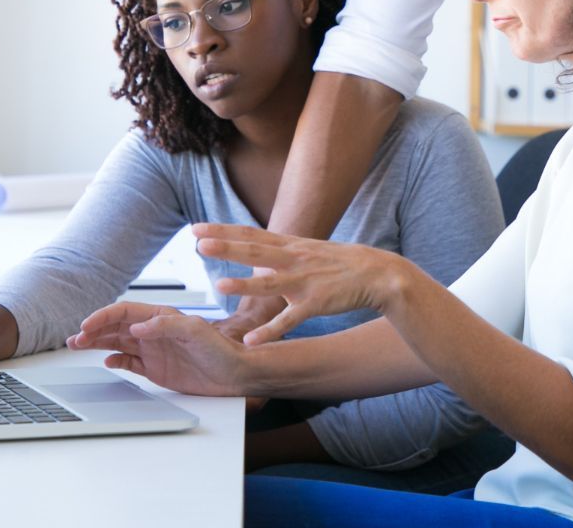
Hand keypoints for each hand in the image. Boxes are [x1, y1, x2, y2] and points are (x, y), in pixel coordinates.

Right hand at [67, 302, 244, 396]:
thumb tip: (138, 327)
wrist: (236, 374)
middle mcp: (155, 332)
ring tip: (77, 345)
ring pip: (118, 344)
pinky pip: (129, 362)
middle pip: (116, 327)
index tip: (87, 325)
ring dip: (98, 344)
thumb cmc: (222, 349)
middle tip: (75, 338)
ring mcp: (154, 350)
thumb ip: (166, 326)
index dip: (104, 317)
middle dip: (94, 330)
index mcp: (162, 317)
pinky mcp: (156, 369)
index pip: (125, 312)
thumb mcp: (196, 332)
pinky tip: (106, 362)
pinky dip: (115, 361)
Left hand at [192, 223, 410, 344]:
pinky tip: (252, 342)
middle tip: (199, 244)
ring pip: (270, 284)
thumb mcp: (306, 249)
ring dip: (245, 285)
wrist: (377, 273)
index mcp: (290, 246)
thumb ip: (279, 251)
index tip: (195, 228)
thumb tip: (253, 250)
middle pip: (255, 252)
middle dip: (227, 248)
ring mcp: (304, 282)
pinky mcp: (316, 304)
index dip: (223, 230)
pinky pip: (289, 321)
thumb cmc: (340, 263)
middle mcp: (294, 260)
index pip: (251, 235)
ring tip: (218, 286)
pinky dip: (270, 332)